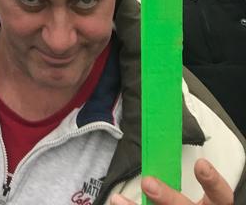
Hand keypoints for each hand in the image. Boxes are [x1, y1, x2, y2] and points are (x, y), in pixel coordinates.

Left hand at [110, 159, 232, 204]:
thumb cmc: (190, 203)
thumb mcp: (197, 192)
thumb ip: (177, 174)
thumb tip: (154, 140)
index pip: (221, 196)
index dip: (213, 182)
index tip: (200, 164)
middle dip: (168, 198)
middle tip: (148, 183)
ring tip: (118, 199)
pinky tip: (118, 203)